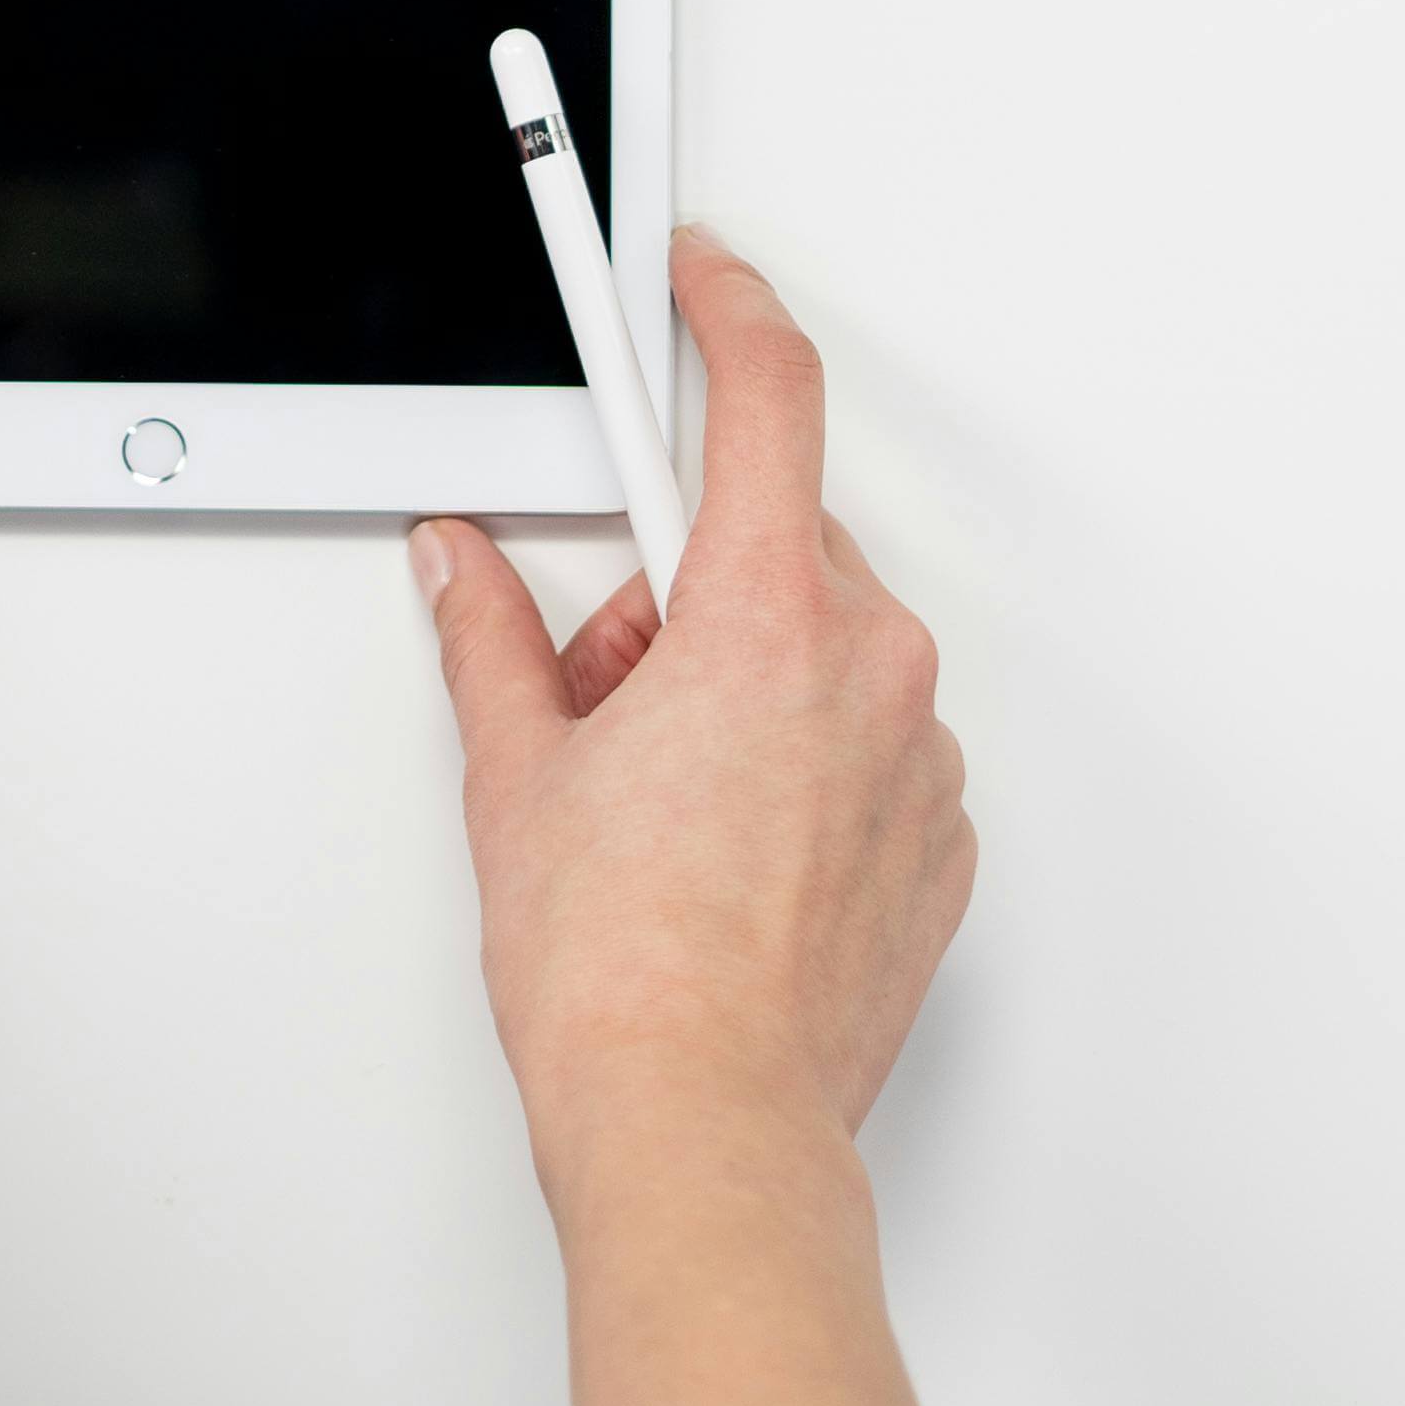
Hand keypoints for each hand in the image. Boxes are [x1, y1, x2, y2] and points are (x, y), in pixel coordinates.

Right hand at [416, 229, 967, 1405]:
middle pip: (770, 543)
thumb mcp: (521, 773)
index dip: (727, 312)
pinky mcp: (938, 840)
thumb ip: (495, 638)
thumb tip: (466, 572)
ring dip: (738, 678)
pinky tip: (720, 850)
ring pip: (819, 646)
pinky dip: (796, 761)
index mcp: (764, 620)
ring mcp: (917, 758)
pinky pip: (865, 743)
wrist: (705, 1128)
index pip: (765, 399)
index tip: (701, 276)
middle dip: (678, 587)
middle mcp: (868, 669)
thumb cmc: (620, 973)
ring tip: (657, 801)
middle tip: (600, 692)